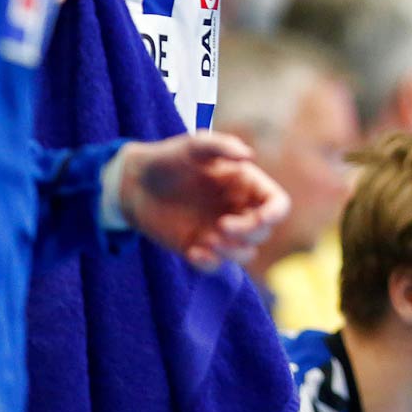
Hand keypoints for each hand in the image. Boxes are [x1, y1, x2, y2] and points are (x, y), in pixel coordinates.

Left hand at [116, 132, 290, 271]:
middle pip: (263, 232)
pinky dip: (209, 264)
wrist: (135, 182)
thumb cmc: (169, 158)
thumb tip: (249, 156)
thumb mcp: (193, 146)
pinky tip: (192, 252)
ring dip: (232, 252)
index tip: (262, 217)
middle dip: (248, 233)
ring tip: (208, 241)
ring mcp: (219, 232)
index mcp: (245, 185)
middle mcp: (238, 210)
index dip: (275, 213)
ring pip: (245, 254)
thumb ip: (221, 146)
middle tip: (221, 225)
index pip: (276, 203)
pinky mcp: (199, 248)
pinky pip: (216, 266)